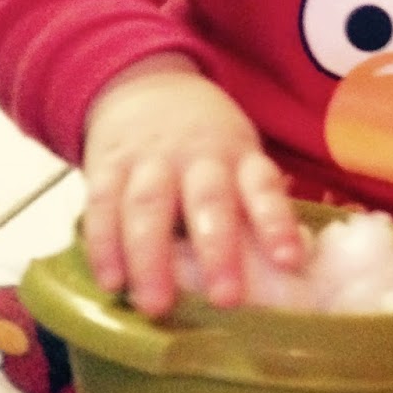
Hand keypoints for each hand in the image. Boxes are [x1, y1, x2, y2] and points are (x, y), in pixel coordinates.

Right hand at [82, 55, 303, 315]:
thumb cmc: (205, 148)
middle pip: (208, 199)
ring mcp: (148, 160)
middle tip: (226, 299)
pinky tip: (111, 282)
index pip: (263, 188)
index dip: (276, 223)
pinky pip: (102, 206)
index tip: (289, 262)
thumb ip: (252, 209)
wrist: (147, 86)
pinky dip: (104, 246)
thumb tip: (287, 274)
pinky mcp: (106, 167)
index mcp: (239, 156)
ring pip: (148, 205)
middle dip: (217, 249)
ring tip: (156, 305)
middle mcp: (196, 156)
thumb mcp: (238, 159)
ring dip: (151, 258)